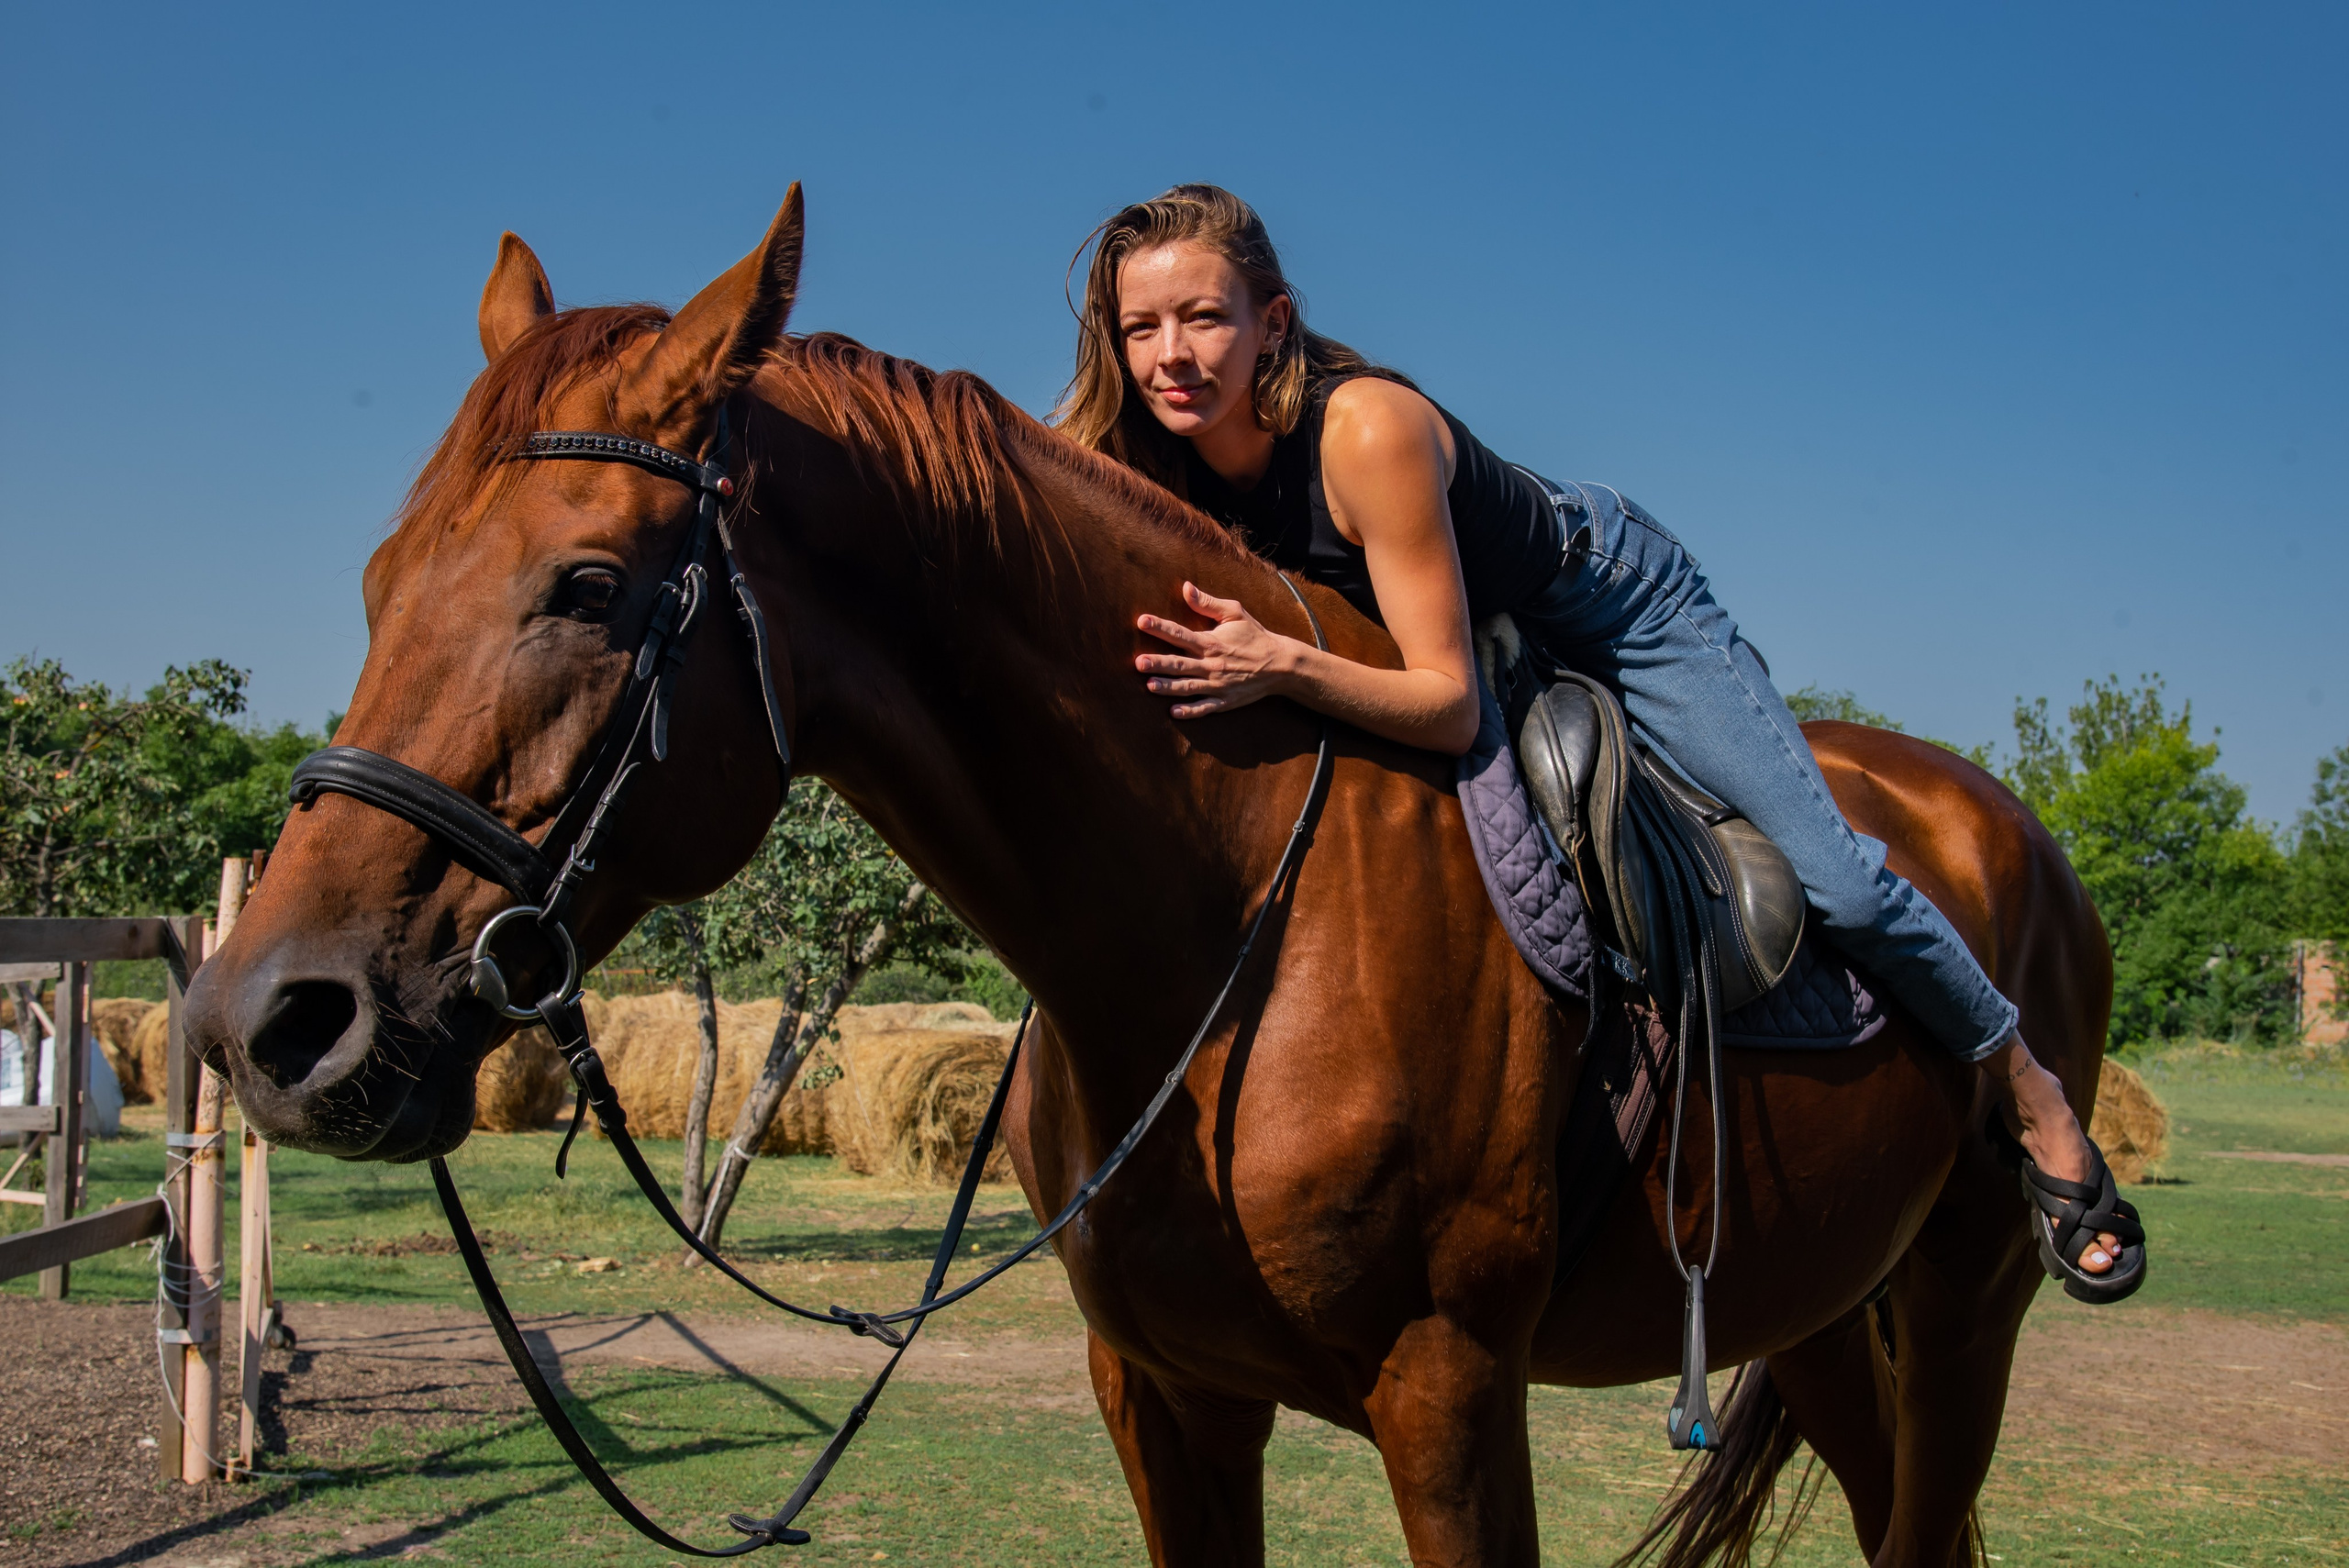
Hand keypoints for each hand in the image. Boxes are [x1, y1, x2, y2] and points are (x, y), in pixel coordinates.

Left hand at [1135, 582, 1298, 719]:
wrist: (1280, 664)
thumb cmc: (1255, 636)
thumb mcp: (1235, 613)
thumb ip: (1208, 603)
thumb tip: (1185, 587)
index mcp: (1211, 642)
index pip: (1180, 633)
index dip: (1160, 627)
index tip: (1142, 621)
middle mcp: (1212, 664)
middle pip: (1180, 663)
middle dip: (1159, 663)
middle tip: (1139, 662)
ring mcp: (1218, 685)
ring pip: (1188, 687)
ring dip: (1168, 687)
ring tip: (1149, 686)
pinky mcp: (1225, 701)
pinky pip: (1205, 707)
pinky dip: (1190, 711)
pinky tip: (1174, 712)